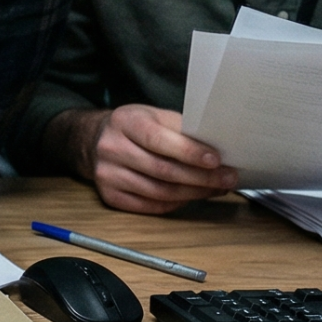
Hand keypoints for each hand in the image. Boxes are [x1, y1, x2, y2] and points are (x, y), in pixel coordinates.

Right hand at [70, 104, 238, 213]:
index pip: (158, 139)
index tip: (216, 160)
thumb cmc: (134, 127)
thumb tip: (217, 147)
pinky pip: (150, 206)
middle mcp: (112, 148)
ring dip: (193, 193)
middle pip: (162, 170)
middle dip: (200, 177)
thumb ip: (180, 129)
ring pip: (159, 191)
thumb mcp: (154, 116)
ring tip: (215, 189)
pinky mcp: (110, 195)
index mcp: (125, 122)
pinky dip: (175, 203)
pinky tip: (190, 196)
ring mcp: (108, 174)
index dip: (189, 152)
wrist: (94, 140)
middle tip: (227, 179)